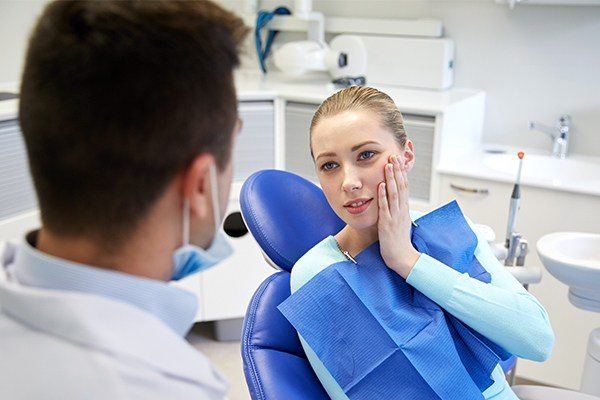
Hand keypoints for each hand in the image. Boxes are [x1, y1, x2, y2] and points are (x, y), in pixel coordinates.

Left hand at [377, 154, 420, 278]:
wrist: (402, 258)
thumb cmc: (399, 241)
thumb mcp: (400, 222)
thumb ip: (398, 210)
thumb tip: (396, 200)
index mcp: (404, 209)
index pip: (404, 187)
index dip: (401, 173)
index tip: (398, 160)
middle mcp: (401, 210)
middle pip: (401, 186)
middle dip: (397, 171)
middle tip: (393, 156)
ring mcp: (395, 216)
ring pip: (394, 194)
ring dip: (390, 179)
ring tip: (388, 166)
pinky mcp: (387, 224)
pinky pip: (385, 208)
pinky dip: (383, 196)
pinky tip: (380, 185)